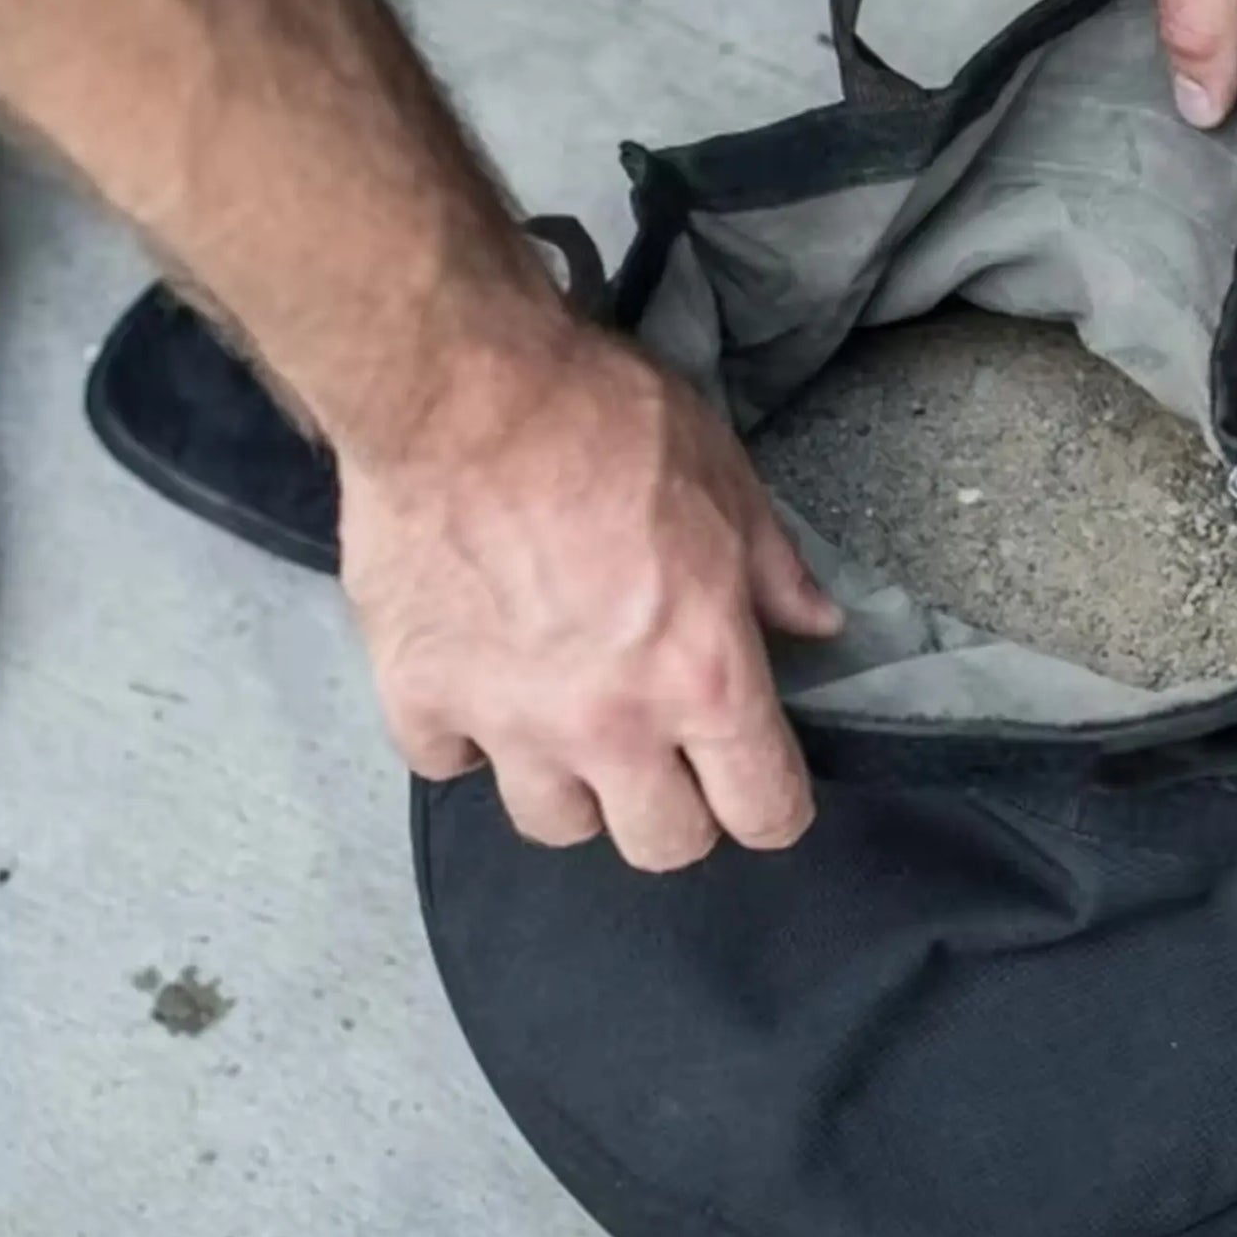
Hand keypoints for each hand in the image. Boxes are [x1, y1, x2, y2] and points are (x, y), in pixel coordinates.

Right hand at [336, 321, 842, 870]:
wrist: (460, 390)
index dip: (774, 807)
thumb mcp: (727, 481)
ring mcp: (508, 723)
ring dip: (574, 784)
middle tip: (669, 755)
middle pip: (661, 846)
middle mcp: (611, 726)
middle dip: (678, 811)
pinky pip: (448, 763)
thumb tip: (818, 627)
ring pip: (553, 824)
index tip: (762, 784)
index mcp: (704, 677)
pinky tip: (480, 681)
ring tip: (572, 721)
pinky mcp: (418, 697)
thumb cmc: (609, 422)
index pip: (764, 812)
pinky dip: (466, 735)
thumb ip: (775, 570)